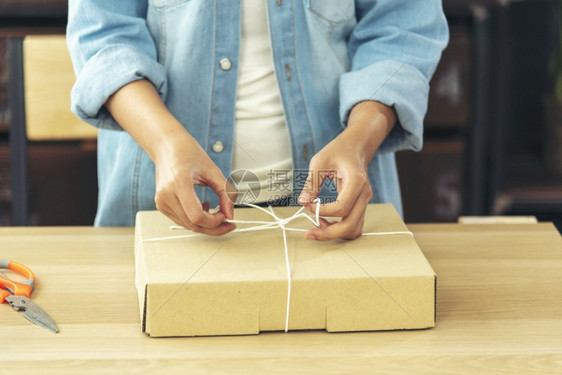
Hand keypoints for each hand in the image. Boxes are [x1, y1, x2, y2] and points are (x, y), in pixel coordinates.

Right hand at [105, 79, 235, 234]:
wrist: (167, 146)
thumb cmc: (187, 152)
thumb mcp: (213, 170)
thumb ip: (225, 193)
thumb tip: (230, 214)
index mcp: (178, 183)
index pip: (196, 216)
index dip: (214, 221)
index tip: (226, 216)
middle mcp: (166, 195)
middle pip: (193, 225)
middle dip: (214, 227)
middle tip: (228, 223)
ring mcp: (161, 202)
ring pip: (188, 226)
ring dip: (206, 224)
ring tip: (216, 211)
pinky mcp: (161, 205)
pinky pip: (182, 220)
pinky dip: (195, 220)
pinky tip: (203, 208)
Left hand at [298, 101, 395, 239]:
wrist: (355, 147)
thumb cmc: (338, 151)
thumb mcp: (319, 162)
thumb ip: (311, 184)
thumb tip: (302, 202)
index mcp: (356, 182)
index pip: (341, 208)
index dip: (321, 211)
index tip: (308, 204)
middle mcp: (364, 195)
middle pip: (350, 225)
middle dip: (328, 233)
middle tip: (309, 232)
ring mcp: (365, 202)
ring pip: (354, 230)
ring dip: (335, 233)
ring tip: (317, 226)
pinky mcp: (360, 206)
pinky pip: (354, 225)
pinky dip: (340, 229)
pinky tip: (325, 222)